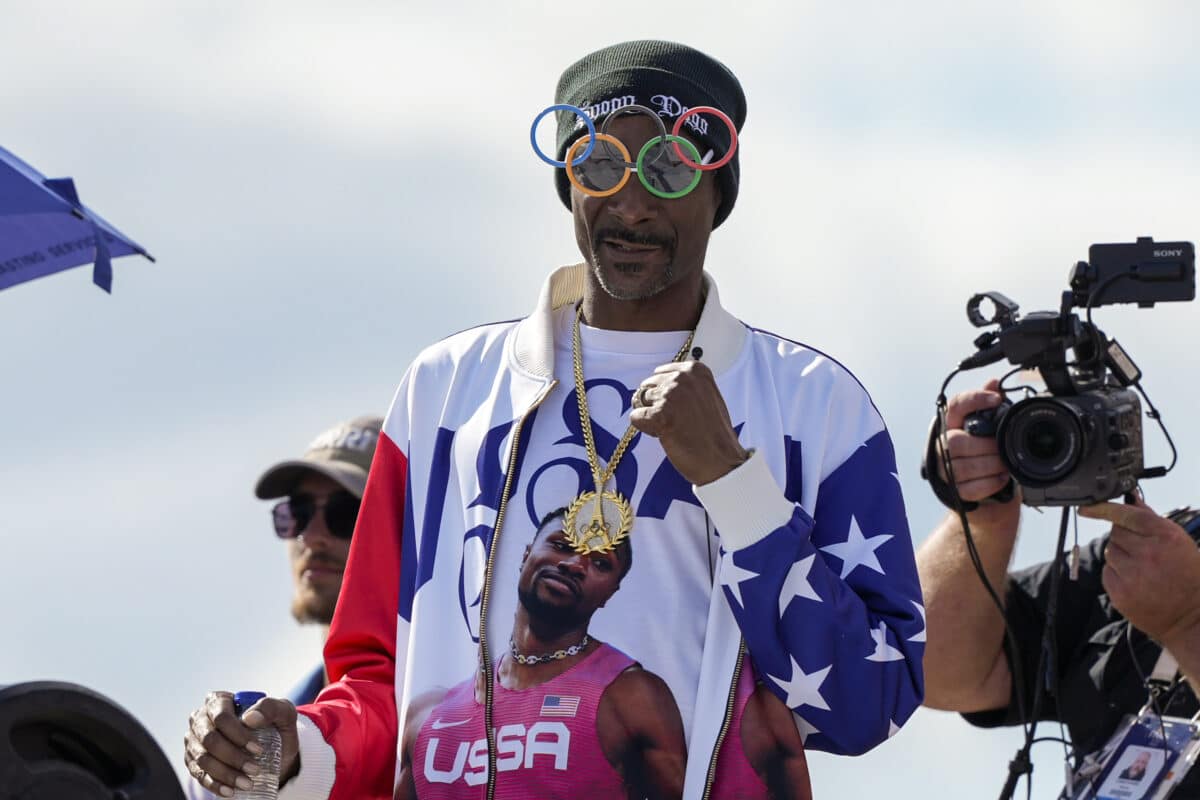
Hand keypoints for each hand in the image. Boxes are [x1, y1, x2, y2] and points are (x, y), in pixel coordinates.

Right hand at [184, 692, 299, 796]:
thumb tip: (250, 718)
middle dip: (233, 757)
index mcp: (219, 701)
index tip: (258, 750)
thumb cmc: (276, 725)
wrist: (274, 749)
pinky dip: (214, 785)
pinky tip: (230, 791)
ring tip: (247, 783)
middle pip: (209, 739)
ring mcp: (194, 740)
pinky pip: (198, 775)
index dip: (238, 734)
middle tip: (255, 770)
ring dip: (225, 773)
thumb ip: (271, 708)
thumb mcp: (283, 713)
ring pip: (203, 759)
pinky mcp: (193, 761)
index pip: (221, 716)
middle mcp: (201, 719)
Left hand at [630, 360, 748, 485]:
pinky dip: (645, 428)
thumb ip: (684, 386)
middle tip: (675, 420)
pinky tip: (665, 435)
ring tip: (671, 428)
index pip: (660, 373)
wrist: (721, 459)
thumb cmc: (715, 432)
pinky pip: (635, 417)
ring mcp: (670, 395)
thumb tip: (659, 385)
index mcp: (695, 370)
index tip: (678, 407)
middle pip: (647, 386)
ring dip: (650, 416)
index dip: (664, 393)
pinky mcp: (659, 414)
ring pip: (639, 401)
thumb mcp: (705, 395)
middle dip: (654, 403)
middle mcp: (682, 378)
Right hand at [939, 379, 1019, 528]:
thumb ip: (989, 407)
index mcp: (951, 424)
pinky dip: (991, 483)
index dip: (975, 399)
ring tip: (1004, 464)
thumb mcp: (987, 429)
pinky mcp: (953, 490)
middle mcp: (942, 445)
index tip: (997, 399)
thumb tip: (994, 382)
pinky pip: (971, 487)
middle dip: (986, 446)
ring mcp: (945, 469)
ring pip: (964, 467)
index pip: (957, 405)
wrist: (980, 490)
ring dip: (991, 465)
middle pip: (957, 442)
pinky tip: (1001, 478)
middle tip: (1003, 447)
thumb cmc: (982, 453)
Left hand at [1080, 499, 1199, 645]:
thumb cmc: (1187, 574)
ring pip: (1110, 551)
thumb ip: (1150, 518)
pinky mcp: (1120, 593)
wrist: (1192, 616)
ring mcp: (1133, 575)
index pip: (1127, 515)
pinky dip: (1116, 573)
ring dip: (1121, 556)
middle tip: (1143, 551)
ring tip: (1143, 568)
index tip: (1087, 507)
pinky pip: (1106, 572)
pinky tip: (1136, 581)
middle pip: (1116, 532)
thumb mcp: (1178, 541)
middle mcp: (1148, 555)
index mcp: (1166, 538)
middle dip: (1125, 537)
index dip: (1105, 508)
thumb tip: (1130, 497)